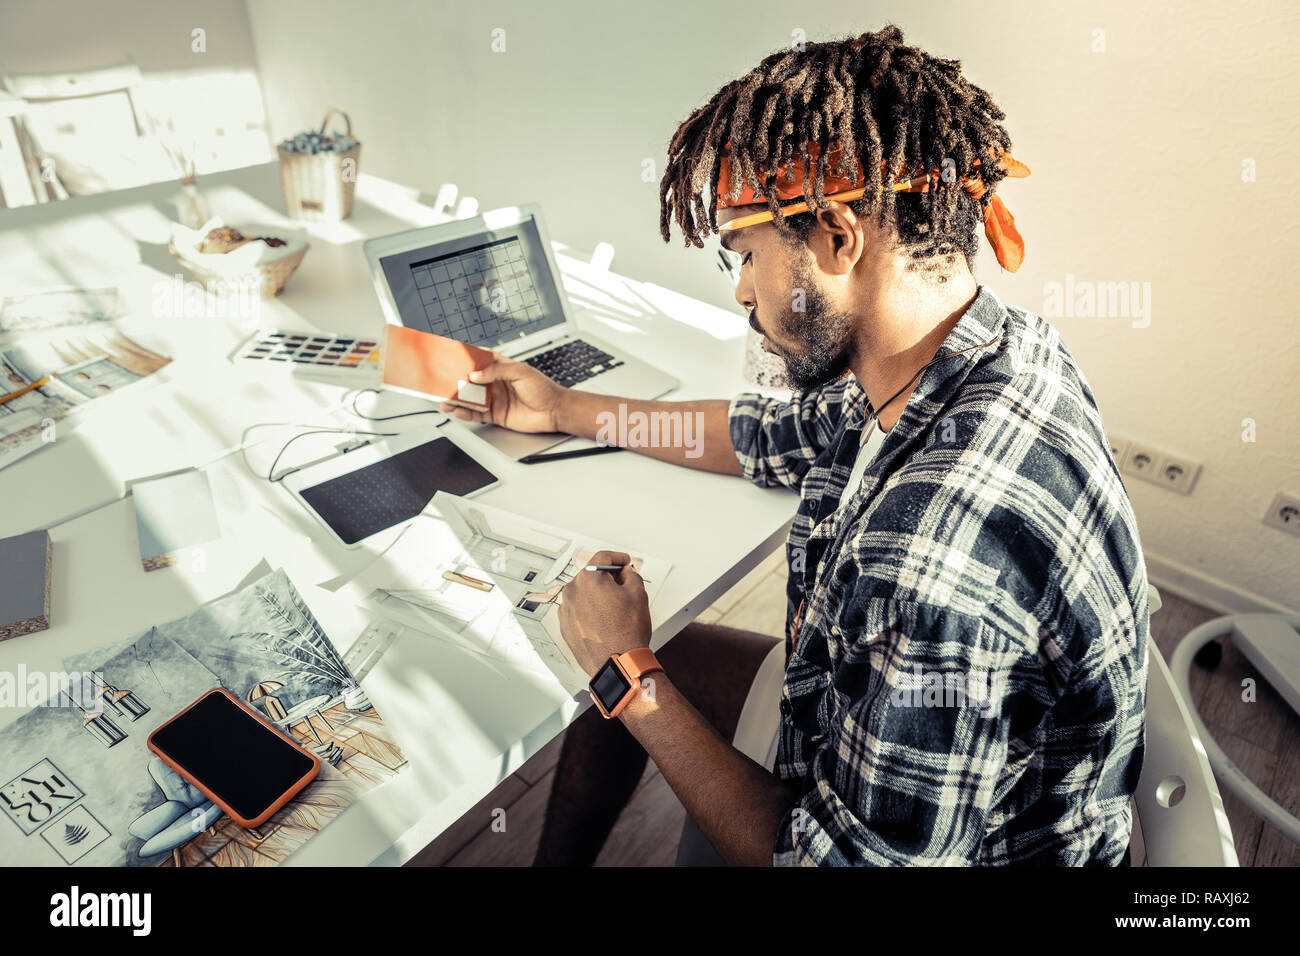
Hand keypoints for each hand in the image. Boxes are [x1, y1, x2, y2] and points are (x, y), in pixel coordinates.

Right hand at [440, 353, 565, 432]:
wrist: (554, 411)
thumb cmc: (543, 389)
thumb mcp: (521, 372)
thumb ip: (497, 371)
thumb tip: (476, 374)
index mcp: (502, 368)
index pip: (480, 360)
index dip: (467, 359)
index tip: (452, 358)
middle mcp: (496, 383)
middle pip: (471, 381)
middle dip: (457, 382)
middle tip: (443, 382)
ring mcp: (495, 399)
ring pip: (470, 398)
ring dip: (457, 399)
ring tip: (445, 399)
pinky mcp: (495, 415)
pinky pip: (476, 414)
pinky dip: (466, 413)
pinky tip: (458, 411)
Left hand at [556, 550, 650, 676]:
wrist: (618, 663)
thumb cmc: (626, 634)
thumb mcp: (638, 594)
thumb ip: (630, 575)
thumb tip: (626, 573)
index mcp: (588, 580)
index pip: (602, 557)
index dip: (617, 557)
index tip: (623, 562)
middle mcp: (572, 593)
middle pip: (590, 575)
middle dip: (607, 578)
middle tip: (623, 587)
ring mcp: (566, 611)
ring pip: (583, 594)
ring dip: (597, 596)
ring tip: (614, 610)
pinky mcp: (565, 627)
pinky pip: (578, 610)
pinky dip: (589, 611)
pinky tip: (604, 621)